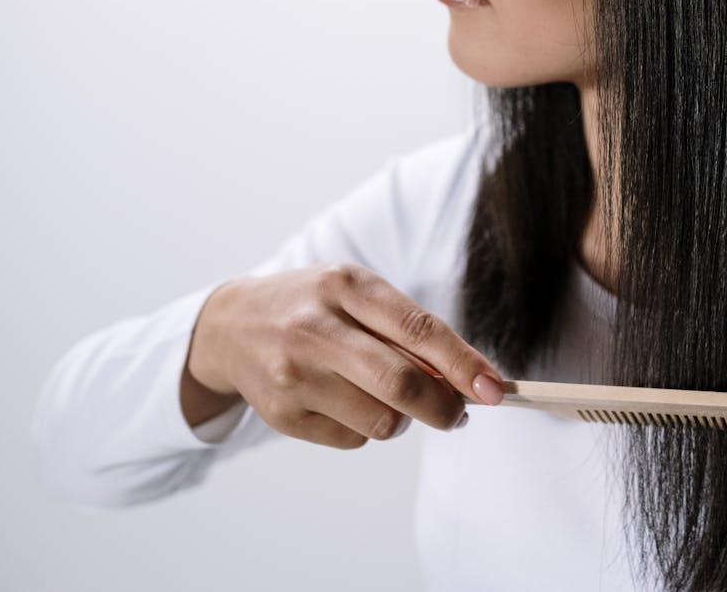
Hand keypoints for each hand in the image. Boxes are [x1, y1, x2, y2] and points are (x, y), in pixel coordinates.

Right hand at [186, 263, 505, 448]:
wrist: (231, 326)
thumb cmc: (314, 306)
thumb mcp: (357, 293)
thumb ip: (409, 330)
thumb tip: (466, 380)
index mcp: (345, 285)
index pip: (418, 328)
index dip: (463, 363)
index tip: (495, 389)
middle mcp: (314, 328)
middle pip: (401, 384)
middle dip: (444, 407)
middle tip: (458, 413)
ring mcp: (294, 375)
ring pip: (382, 422)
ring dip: (403, 417)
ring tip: (383, 393)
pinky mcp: (281, 416)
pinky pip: (353, 440)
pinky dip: (365, 428)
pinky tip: (345, 402)